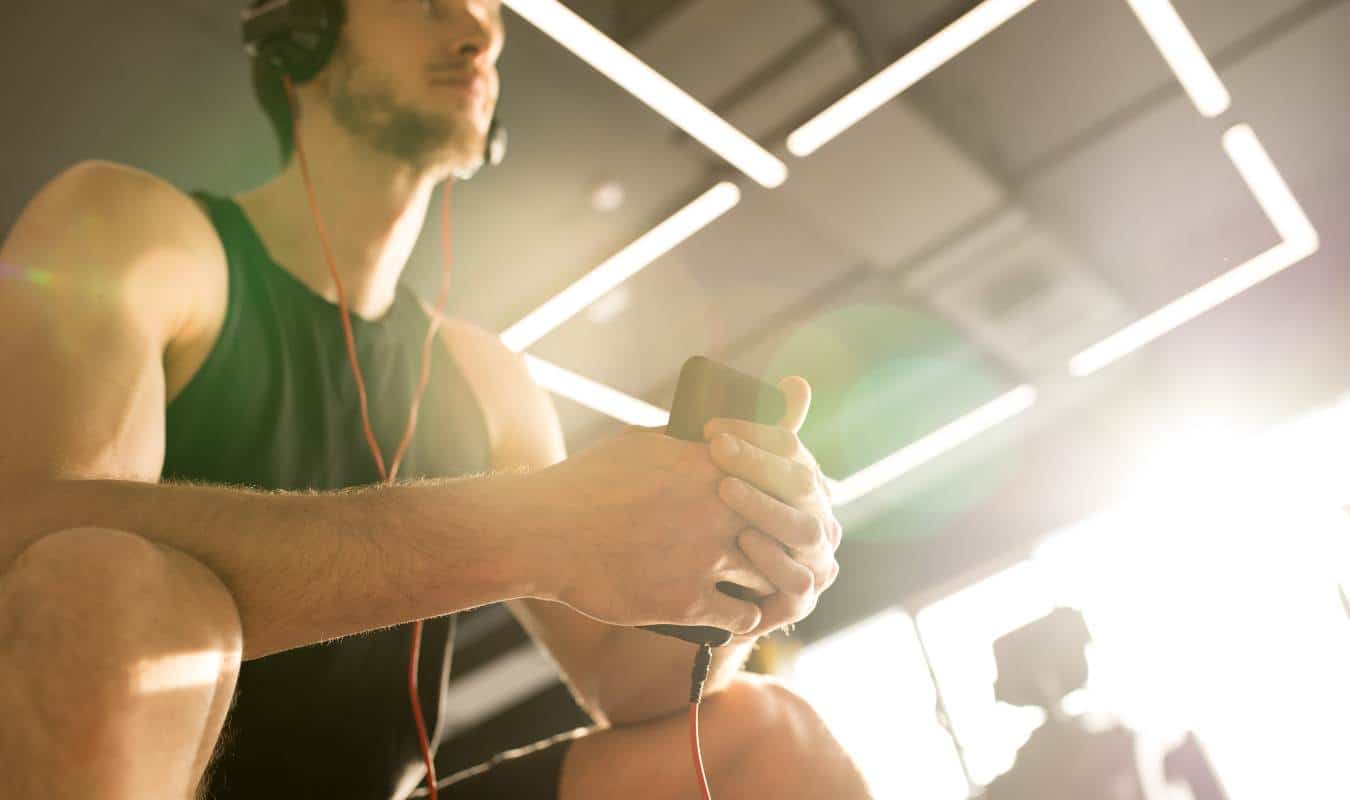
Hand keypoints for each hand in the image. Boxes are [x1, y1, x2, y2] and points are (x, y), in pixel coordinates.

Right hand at [527, 427, 771, 634]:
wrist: (545, 532)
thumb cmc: (587, 483)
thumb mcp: (642, 443)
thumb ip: (688, 443)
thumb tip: (716, 435)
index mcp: (711, 464)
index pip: (781, 474)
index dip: (789, 493)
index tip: (788, 505)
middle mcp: (719, 509)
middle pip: (781, 526)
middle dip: (782, 538)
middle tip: (781, 549)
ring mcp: (706, 558)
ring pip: (768, 574)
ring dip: (765, 579)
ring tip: (759, 583)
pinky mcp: (688, 602)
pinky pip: (742, 616)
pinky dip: (742, 616)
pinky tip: (735, 612)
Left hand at [705, 376, 840, 637]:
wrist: (703, 594)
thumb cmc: (713, 525)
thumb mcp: (725, 478)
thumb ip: (749, 435)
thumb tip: (798, 380)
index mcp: (804, 485)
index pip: (792, 448)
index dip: (756, 433)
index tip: (711, 426)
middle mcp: (818, 520)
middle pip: (800, 484)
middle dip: (758, 463)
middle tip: (716, 446)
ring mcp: (815, 562)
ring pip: (804, 530)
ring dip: (765, 506)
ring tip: (726, 489)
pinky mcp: (801, 600)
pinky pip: (797, 581)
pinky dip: (772, 559)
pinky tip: (742, 540)